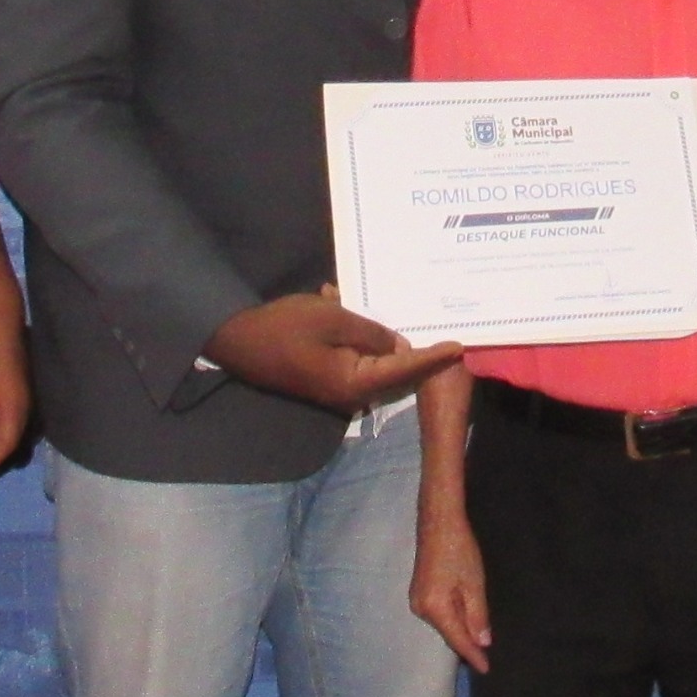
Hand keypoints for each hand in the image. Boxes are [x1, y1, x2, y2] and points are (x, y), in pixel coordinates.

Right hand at [206, 288, 462, 411]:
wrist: (236, 340)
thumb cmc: (285, 327)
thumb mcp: (334, 320)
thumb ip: (372, 332)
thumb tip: (398, 342)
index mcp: (355, 382)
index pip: (405, 369)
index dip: (433, 357)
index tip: (459, 347)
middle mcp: (350, 393)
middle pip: (393, 370)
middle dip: (412, 346)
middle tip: (437, 326)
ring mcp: (337, 389)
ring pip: (372, 360)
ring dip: (376, 333)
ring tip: (381, 306)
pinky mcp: (326, 379)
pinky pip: (353, 357)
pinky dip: (354, 334)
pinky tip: (340, 303)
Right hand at [411, 515, 493, 672]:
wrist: (438, 522)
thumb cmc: (459, 549)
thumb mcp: (474, 584)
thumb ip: (477, 616)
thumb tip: (483, 642)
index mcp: (435, 608)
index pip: (457, 639)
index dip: (473, 655)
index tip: (486, 669)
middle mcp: (421, 609)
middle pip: (448, 633)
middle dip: (466, 644)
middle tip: (485, 658)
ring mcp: (417, 600)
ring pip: (443, 624)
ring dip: (460, 630)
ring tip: (478, 639)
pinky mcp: (419, 592)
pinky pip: (439, 613)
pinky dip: (453, 618)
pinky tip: (465, 618)